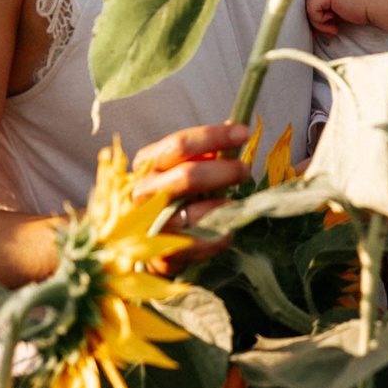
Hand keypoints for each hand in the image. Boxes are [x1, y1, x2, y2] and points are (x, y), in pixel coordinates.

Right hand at [133, 122, 251, 263]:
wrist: (145, 243)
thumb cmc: (170, 198)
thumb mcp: (177, 170)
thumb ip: (201, 156)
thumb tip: (235, 136)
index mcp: (147, 164)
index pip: (180, 144)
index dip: (214, 137)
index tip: (243, 133)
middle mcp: (143, 192)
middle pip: (188, 176)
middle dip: (224, 171)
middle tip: (244, 170)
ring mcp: (149, 224)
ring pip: (194, 213)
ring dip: (223, 207)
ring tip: (235, 205)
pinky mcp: (160, 253)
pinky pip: (198, 243)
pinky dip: (219, 236)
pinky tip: (228, 230)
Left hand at [305, 0, 376, 39]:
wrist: (375, 4)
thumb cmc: (359, 9)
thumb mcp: (337, 11)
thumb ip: (324, 15)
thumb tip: (311, 30)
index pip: (311, 2)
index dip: (315, 18)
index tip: (324, 30)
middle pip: (307, 5)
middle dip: (316, 22)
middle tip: (330, 31)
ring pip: (308, 8)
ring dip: (319, 24)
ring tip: (333, 28)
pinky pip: (312, 10)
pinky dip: (320, 21)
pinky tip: (334, 23)